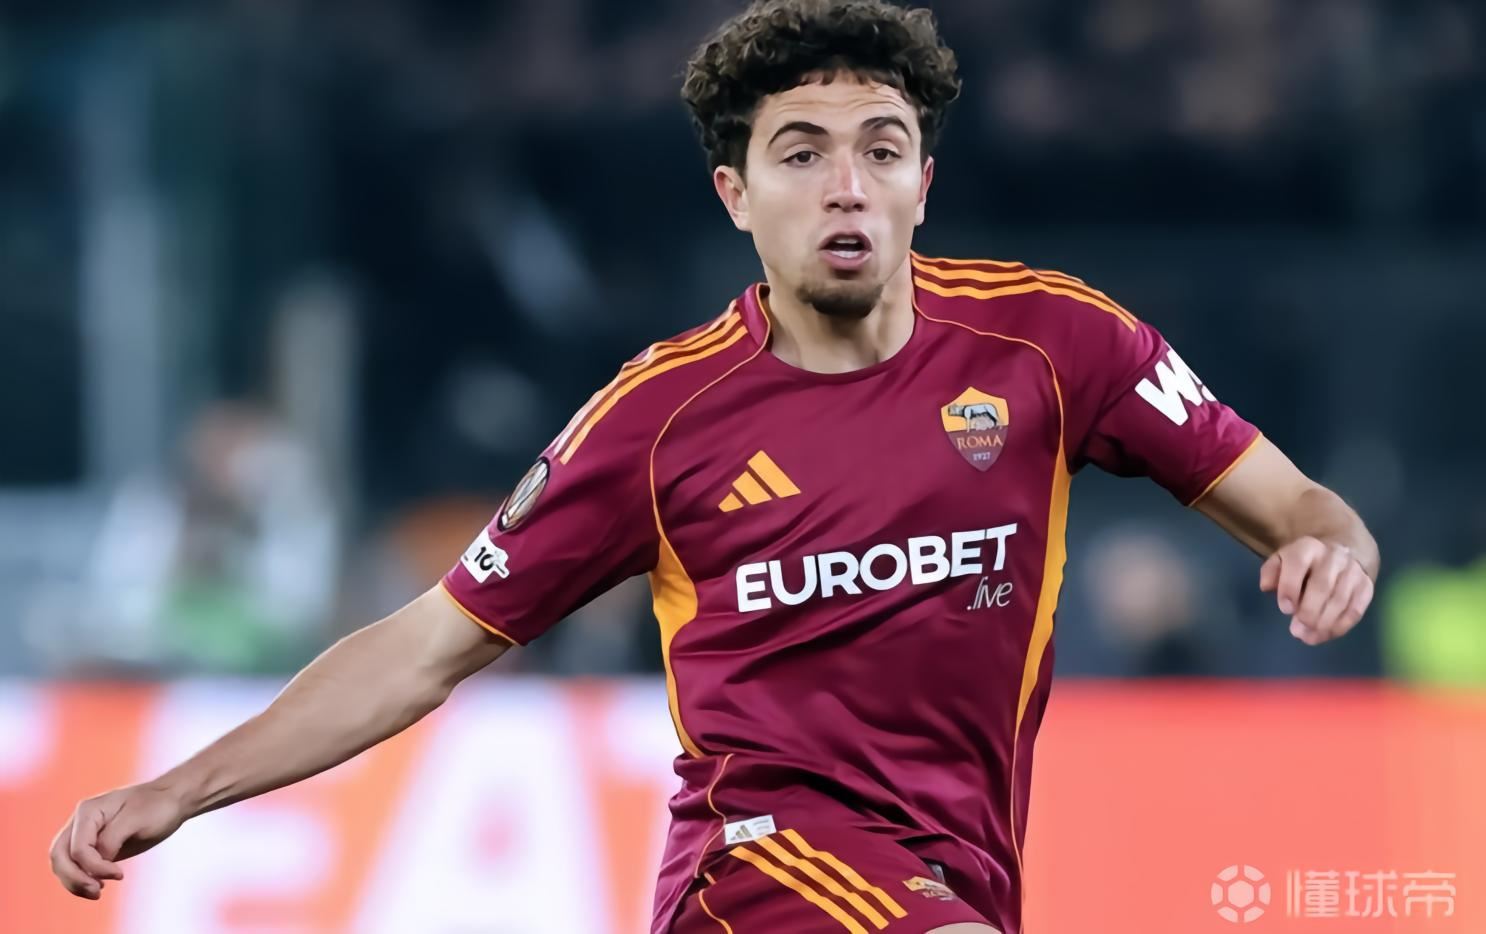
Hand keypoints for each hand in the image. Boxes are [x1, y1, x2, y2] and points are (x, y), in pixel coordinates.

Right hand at [50, 782, 188, 898]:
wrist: (170, 801)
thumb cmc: (156, 807)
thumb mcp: (136, 820)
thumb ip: (111, 839)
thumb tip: (97, 860)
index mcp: (88, 811)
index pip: (78, 848)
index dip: (94, 867)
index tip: (120, 875)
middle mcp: (80, 822)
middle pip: (59, 857)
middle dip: (74, 879)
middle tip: (98, 892)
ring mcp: (83, 834)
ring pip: (63, 864)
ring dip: (74, 883)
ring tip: (98, 893)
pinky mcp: (91, 846)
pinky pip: (75, 866)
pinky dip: (81, 879)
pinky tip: (98, 886)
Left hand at [1259, 536, 1373, 645]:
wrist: (1344, 550)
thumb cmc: (1304, 563)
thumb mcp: (1283, 560)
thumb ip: (1271, 572)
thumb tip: (1266, 587)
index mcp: (1308, 547)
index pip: (1298, 564)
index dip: (1290, 588)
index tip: (1285, 609)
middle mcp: (1334, 557)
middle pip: (1323, 586)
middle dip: (1309, 611)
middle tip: (1298, 631)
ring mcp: (1353, 571)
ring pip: (1341, 600)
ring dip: (1324, 623)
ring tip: (1309, 637)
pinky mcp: (1366, 586)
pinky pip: (1356, 609)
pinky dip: (1341, 625)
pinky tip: (1327, 634)